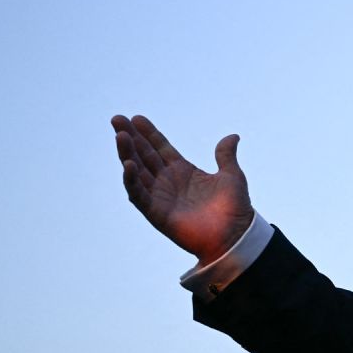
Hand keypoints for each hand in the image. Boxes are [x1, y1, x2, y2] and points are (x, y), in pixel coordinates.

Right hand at [111, 115, 254, 263]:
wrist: (235, 235)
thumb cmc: (234, 208)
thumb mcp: (231, 176)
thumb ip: (225, 155)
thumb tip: (232, 136)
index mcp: (183, 171)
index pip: (160, 147)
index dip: (148, 133)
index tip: (136, 117)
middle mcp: (167, 182)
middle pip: (144, 155)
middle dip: (130, 137)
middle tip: (117, 119)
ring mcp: (160, 197)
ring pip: (137, 172)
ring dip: (127, 154)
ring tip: (120, 136)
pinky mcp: (156, 213)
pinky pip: (139, 196)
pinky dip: (132, 181)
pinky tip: (128, 165)